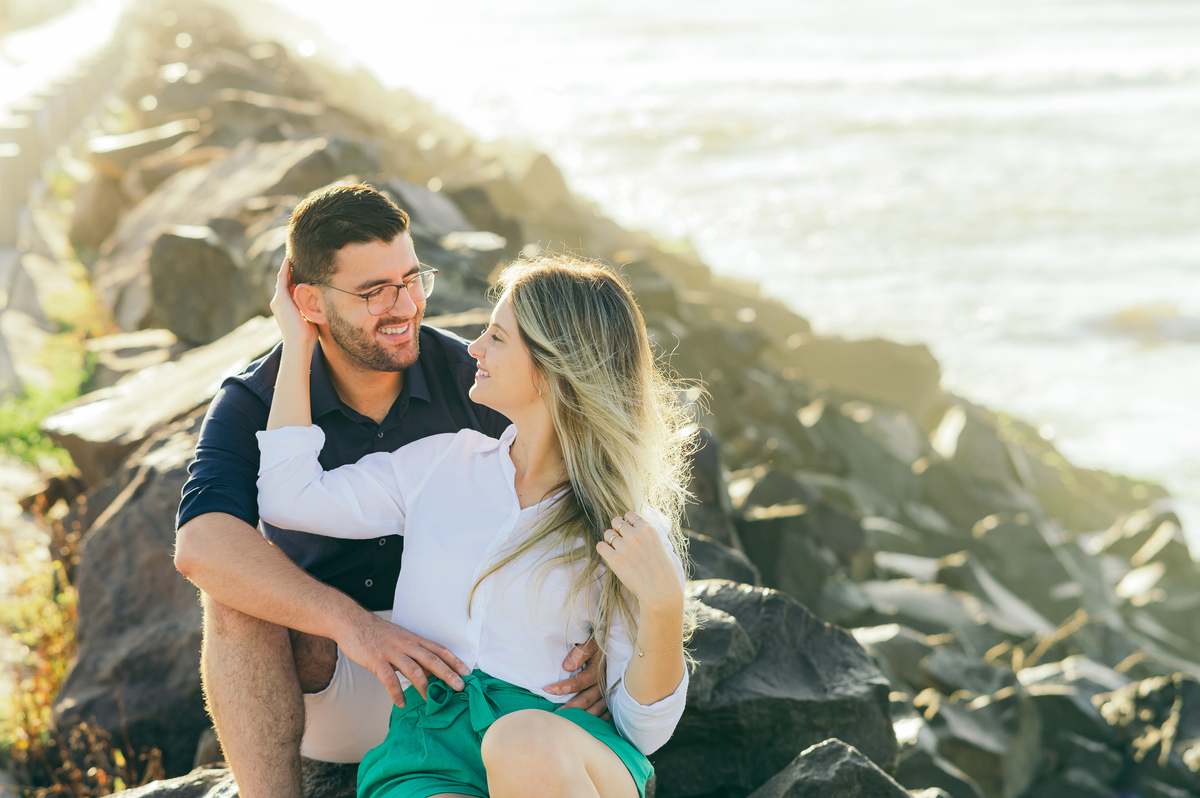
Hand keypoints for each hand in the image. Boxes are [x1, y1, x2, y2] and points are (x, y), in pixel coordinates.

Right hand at [270, 259, 318, 353]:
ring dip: (287, 266)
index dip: (293, 278)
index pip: (288, 288)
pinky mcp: (281, 299)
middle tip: (295, 256)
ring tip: (292, 254)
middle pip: (284, 281)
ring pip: (282, 278)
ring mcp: (278, 300)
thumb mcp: (310, 318)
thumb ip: (312, 309)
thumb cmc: (307, 335)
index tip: (300, 268)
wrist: (299, 343)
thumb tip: (324, 305)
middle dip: (289, 269)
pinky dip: (285, 269)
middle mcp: (279, 302)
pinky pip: (282, 279)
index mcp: (285, 307)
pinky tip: (289, 259)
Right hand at [336, 612, 470, 706]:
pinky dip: (397, 693)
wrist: (353, 623)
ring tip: (432, 701)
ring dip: (425, 687)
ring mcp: (392, 652)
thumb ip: (414, 652)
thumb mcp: (400, 638)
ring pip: (413, 670)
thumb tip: (429, 671)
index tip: (467, 672)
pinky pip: (389, 680)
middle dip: (447, 674)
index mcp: (414, 639)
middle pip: (431, 660)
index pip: (439, 650)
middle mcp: (406, 644)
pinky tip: (401, 703)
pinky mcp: (377, 660)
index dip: (454, 660)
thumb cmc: (377, 633)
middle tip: (459, 687)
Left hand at [546, 640, 610, 719]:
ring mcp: (611, 695)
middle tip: (554, 715)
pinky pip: (607, 716)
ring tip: (567, 724)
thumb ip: (580, 652)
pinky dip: (597, 722)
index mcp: (598, 671)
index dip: (563, 686)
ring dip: (582, 718)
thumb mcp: (591, 644)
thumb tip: (567, 667)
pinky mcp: (614, 701)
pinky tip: (586, 726)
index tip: (547, 690)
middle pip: (586, 700)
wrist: (617, 650)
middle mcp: (605, 685)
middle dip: (570, 708)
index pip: (579, 681)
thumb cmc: (599, 648)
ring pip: (595, 710)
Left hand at [596, 512, 683, 612]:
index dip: (628, 521)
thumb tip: (638, 532)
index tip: (629, 529)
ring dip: (610, 540)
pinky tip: (609, 555)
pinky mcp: (614, 560)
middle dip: (618, 529)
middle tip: (621, 540)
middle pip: (617, 521)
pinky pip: (601, 546)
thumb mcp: (663, 547)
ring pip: (608, 533)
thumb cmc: (666, 573)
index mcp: (649, 530)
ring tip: (616, 550)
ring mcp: (624, 547)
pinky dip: (603, 549)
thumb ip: (649, 537)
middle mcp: (635, 535)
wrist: (661, 593)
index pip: (630, 515)